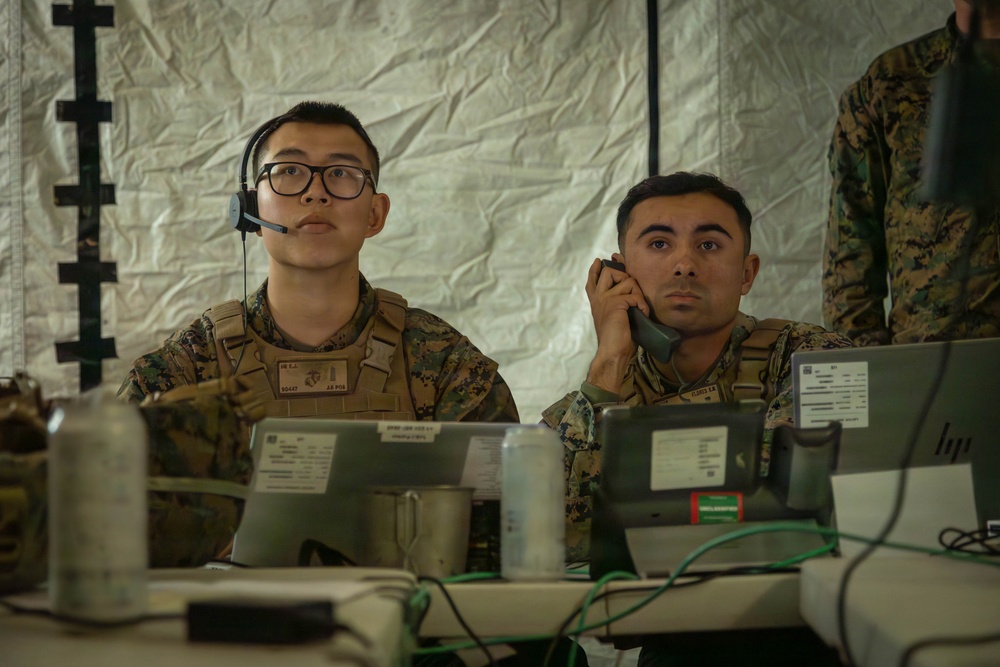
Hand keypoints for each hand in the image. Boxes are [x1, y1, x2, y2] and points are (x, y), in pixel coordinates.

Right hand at [584, 255, 649, 393]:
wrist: (612, 351)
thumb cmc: (617, 339)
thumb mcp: (614, 317)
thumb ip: (617, 303)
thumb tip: (629, 292)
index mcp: (596, 302)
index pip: (592, 280)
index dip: (596, 269)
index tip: (599, 261)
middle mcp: (599, 298)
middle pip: (609, 271)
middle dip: (624, 275)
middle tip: (631, 290)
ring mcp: (606, 299)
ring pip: (628, 281)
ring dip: (638, 294)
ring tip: (638, 308)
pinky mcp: (616, 303)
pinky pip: (635, 295)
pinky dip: (642, 305)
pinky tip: (642, 314)